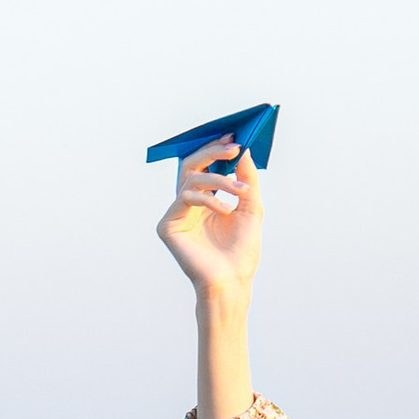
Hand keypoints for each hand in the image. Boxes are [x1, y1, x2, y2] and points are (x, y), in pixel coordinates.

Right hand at [158, 143, 261, 304]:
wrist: (233, 280)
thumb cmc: (241, 250)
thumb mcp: (250, 206)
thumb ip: (246, 178)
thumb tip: (243, 151)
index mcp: (205, 200)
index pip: (205, 166)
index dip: (216, 149)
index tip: (235, 138)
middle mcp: (188, 205)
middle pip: (191, 165)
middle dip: (212, 152)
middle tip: (233, 148)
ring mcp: (176, 214)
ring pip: (190, 179)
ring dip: (219, 179)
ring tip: (239, 190)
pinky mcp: (167, 226)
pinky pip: (184, 198)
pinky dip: (207, 200)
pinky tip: (224, 210)